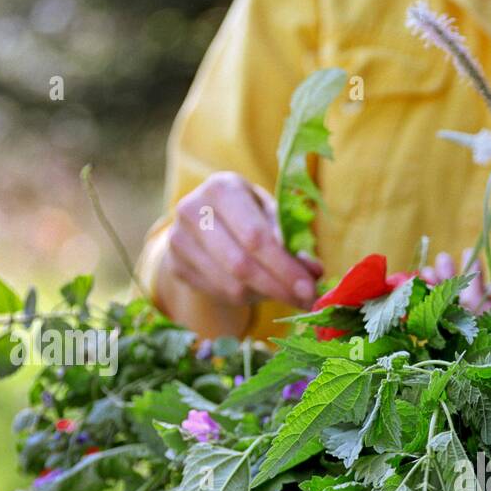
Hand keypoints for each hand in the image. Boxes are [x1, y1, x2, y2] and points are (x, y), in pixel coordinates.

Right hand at [158, 172, 321, 333]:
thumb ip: (293, 243)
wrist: (203, 223)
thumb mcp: (271, 219)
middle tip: (305, 301)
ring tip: (286, 294)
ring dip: (264, 295)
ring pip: (230, 285)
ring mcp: (178, 238)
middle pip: (241, 264)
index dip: (284, 267)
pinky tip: (259, 292)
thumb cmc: (248, 216)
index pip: (256, 237)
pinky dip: (246, 299)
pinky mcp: (174, 264)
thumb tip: (315, 271)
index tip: (309, 289)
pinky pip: (219, 294)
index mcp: (222, 188)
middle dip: (278, 287)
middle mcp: (193, 209)